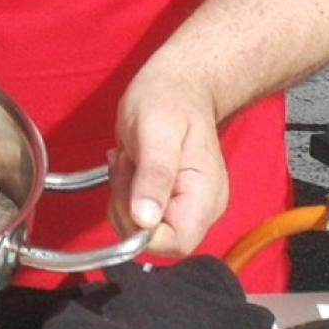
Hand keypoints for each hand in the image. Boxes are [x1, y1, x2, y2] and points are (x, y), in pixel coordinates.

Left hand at [107, 68, 228, 255]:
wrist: (177, 84)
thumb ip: (154, 176)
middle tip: (130, 164)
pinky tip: (131, 164)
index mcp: (205, 197)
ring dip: (123, 195)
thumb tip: (145, 221)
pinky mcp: (168, 200)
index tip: (129, 192)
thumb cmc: (169, 99)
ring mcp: (185, 206)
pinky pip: (136, 213)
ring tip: (132, 159)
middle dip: (128, 205)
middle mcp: (201, 209)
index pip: (175, 243)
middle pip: (154, 239)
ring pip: (140, 227)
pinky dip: (124, 192)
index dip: (142, 229)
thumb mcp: (156, 131)